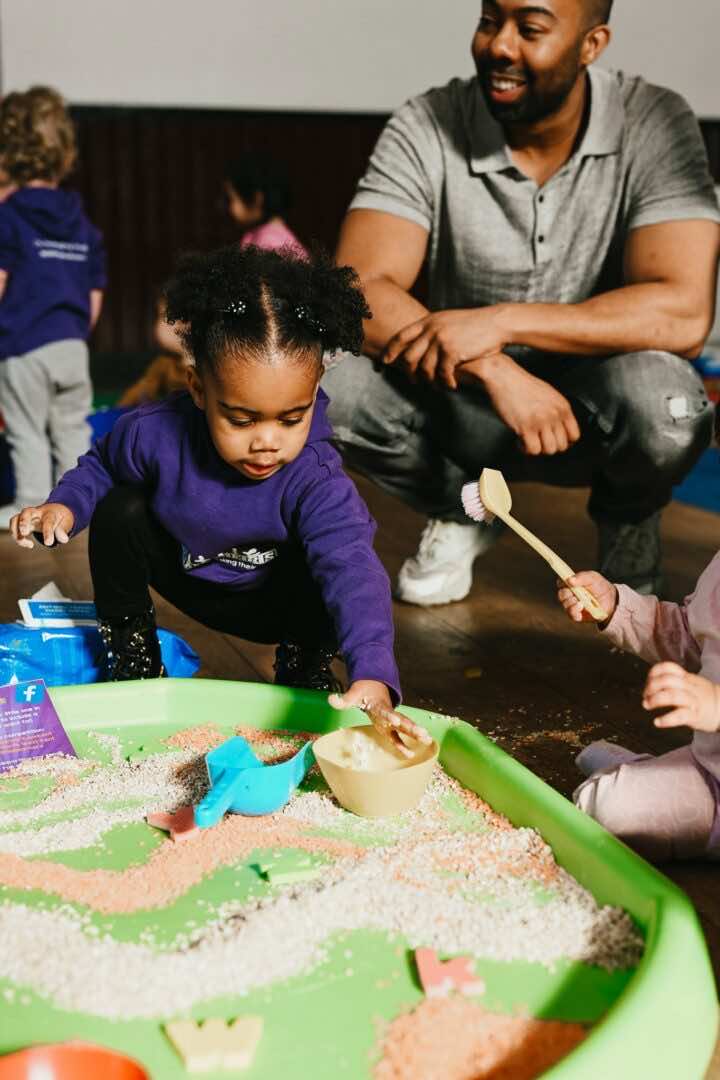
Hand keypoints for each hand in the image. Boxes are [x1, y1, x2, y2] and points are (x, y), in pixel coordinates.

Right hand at [11, 503, 73, 548]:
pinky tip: (29, 544)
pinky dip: (16, 535)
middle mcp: (37, 512)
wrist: (56, 510)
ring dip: (16, 531)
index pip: (48, 521)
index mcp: (50, 513)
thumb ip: (63, 530)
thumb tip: (63, 539)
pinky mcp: (22, 521)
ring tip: (29, 544)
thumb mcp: (66, 523)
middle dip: (23, 522)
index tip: (48, 543)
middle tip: (24, 533)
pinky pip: (13, 525)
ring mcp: (28, 516)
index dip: (48, 532)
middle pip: (26, 512)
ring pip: (16, 518)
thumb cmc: (61, 518)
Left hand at [329, 680, 432, 758]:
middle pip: (401, 720)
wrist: (373, 685)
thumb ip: (343, 699)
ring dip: (415, 734)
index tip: (395, 718)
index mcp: (379, 705)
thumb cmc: (363, 691)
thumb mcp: (353, 694)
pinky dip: (404, 745)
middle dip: (412, 727)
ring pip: (405, 727)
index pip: (385, 710)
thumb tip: (331, 699)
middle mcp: (389, 713)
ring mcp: (392, 720)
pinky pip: (398, 737)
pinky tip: (411, 754)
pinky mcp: (390, 727)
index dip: (390, 714)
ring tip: (428, 740)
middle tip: (422, 733)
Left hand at [383, 308, 507, 388]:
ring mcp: (441, 340)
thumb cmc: (474, 324)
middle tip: (414, 382)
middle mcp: (431, 329)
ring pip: (425, 368)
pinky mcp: (452, 351)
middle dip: (409, 373)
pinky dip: (446, 382)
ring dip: (429, 381)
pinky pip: (442, 373)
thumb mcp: (449, 320)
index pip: (401, 336)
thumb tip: (420, 341)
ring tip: (436, 386)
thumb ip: (433, 329)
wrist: (496, 323)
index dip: (391, 350)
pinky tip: (451, 386)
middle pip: (409, 356)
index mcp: (429, 321)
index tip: (384, 361)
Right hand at [462, 353, 579, 455]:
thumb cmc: (521, 385)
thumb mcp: (548, 395)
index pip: (575, 435)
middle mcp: (554, 414)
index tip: (555, 441)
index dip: (565, 442)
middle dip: (549, 446)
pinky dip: (526, 449)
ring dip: (538, 449)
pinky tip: (521, 441)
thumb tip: (557, 429)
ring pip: (549, 450)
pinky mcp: (526, 427)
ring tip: (530, 441)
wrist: (504, 377)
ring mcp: (541, 421)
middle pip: (562, 446)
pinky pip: (533, 450)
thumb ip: (556, 411)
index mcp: (562, 406)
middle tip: (539, 441)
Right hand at [558, 572, 616, 622]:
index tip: (567, 583)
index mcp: (571, 584)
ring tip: (581, 602)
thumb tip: (569, 580)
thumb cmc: (600, 586)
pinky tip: (581, 607)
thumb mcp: (593, 577)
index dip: (562, 583)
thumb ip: (582, 577)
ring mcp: (573, 605)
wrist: (611, 600)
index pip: (561, 583)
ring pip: (565, 604)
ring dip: (572, 602)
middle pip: (561, 594)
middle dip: (567, 594)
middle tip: (575, 593)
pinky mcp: (577, 615)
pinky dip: (575, 611)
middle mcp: (570, 595)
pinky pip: (571, 614)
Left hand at [643, 662, 719, 732]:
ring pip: (672, 695)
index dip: (654, 672)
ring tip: (647, 705)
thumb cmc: (704, 698)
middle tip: (645, 695)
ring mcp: (693, 701)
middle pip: (668, 680)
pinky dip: (666, 719)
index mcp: (687, 678)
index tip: (648, 680)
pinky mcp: (695, 716)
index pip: (669, 667)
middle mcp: (689, 687)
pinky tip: (657, 722)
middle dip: (651, 686)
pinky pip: (679, 716)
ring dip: (655, 700)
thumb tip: (652, 683)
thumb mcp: (691, 683)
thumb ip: (675, 681)